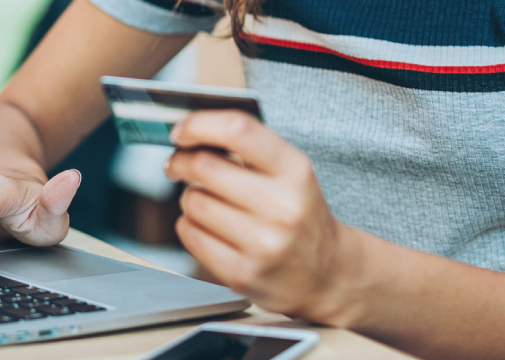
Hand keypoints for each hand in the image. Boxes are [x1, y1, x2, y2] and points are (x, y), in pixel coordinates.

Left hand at [164, 109, 360, 324]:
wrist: (327, 273)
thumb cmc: (299, 213)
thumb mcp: (290, 173)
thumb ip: (248, 148)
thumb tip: (189, 130)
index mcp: (295, 171)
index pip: (238, 131)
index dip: (199, 124)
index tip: (181, 131)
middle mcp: (282, 206)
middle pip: (204, 167)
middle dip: (181, 161)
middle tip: (177, 164)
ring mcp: (262, 243)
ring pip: (193, 202)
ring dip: (190, 197)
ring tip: (207, 202)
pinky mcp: (242, 273)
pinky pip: (190, 234)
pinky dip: (189, 226)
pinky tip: (207, 227)